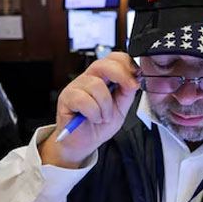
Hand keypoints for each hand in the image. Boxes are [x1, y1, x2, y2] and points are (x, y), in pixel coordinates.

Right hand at [41, 52, 139, 167]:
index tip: (136, 78)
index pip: (113, 58)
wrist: (84, 143)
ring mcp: (76, 86)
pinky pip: (84, 100)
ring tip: (103, 117)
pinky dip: (94, 113)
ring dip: (105, 106)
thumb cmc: (99, 125)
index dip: (126, 64)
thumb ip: (127, 93)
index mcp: (103, 77)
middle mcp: (89, 78)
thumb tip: (135, 78)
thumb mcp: (120, 108)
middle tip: (129, 89)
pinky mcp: (66, 98)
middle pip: (103, 64)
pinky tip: (93, 118)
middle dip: (121, 76)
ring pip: (96, 85)